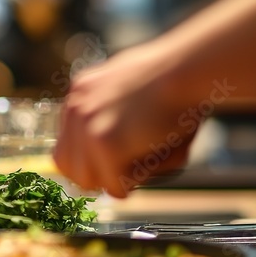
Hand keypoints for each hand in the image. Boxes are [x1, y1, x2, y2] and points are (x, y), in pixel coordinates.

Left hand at [53, 41, 199, 197]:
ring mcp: (86, 124)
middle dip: (99, 175)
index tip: (117, 163)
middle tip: (134, 165)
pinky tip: (156, 153)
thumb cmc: (177, 80)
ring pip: (87, 181)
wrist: (189, 69)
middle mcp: (76, 106)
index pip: (66, 146)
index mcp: (81, 92)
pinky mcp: (104, 142)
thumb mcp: (135, 91)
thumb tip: (109, 158)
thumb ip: (114, 118)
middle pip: (68, 168)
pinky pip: (114, 187)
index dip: (90, 162)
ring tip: (148, 155)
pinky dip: (139, 180)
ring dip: (118, 178)